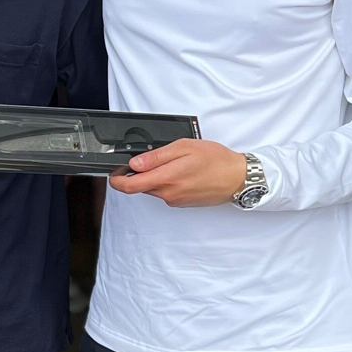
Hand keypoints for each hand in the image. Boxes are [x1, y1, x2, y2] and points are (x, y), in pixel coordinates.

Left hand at [108, 139, 245, 207]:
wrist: (237, 178)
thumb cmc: (216, 160)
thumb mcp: (184, 147)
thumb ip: (157, 156)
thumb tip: (135, 163)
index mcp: (167, 178)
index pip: (130, 186)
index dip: (117, 180)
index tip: (114, 173)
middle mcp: (169, 193)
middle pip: (141, 187)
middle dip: (139, 174)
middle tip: (148, 158)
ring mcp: (175, 200)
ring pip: (154, 189)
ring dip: (155, 177)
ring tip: (173, 162)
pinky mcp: (182, 203)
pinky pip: (166, 192)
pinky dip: (167, 182)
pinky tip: (182, 172)